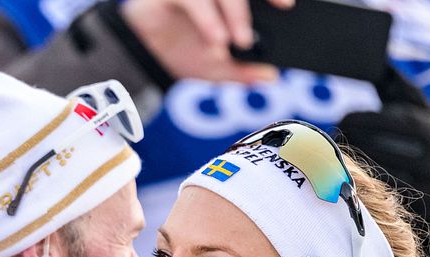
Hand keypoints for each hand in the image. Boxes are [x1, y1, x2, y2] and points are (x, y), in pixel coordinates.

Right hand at [120, 0, 291, 83]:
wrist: (139, 58)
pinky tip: (215, 40)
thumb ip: (243, 71)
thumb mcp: (216, 69)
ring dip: (236, 12)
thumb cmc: (177, 53)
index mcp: (228, 0)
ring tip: (240, 41)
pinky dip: (207, 20)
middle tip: (283, 6)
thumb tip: (270, 76)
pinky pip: (192, 0)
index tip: (290, 5)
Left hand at [336, 105, 429, 256]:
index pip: (392, 124)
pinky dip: (368, 190)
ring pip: (381, 177)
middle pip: (381, 151)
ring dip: (354, 166)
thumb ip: (409, 96)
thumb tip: (386, 68)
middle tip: (332, 137)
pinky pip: (388, 201)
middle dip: (353, 142)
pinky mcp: (423, 212)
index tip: (342, 118)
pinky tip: (349, 180)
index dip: (363, 120)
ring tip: (335, 157)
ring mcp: (428, 188)